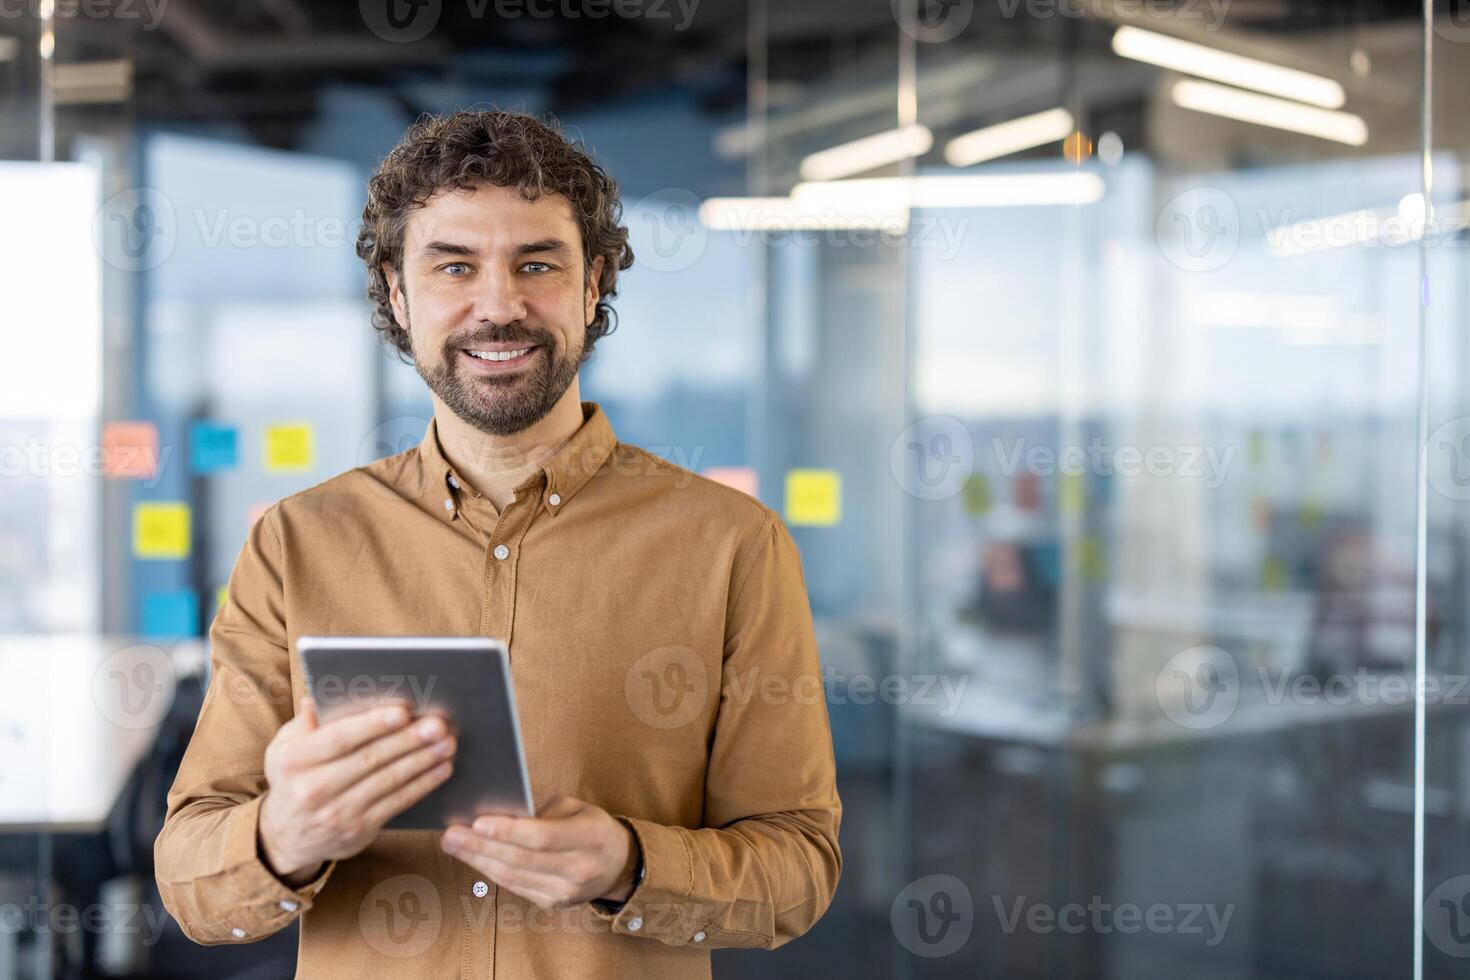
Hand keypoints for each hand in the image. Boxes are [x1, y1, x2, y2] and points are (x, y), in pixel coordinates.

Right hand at [258, 697, 456, 882]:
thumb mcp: (282, 749)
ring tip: (447, 743)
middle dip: (408, 740)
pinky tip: (441, 768)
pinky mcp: (358, 830)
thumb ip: (302, 723)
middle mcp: (312, 789)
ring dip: (423, 760)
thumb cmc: (292, 779)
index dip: (373, 724)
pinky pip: (397, 803)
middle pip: (370, 759)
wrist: (285, 838)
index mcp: (293, 761)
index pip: (339, 738)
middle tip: (438, 724)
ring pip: (388, 781)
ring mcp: (337, 813)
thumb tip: (318, 697)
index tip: (403, 711)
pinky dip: (423, 784)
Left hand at [439, 794, 639, 909]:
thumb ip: (541, 812)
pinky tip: (474, 858)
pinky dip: (491, 871)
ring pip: (513, 877)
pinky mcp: (552, 903)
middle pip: (521, 859)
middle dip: (481, 846)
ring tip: (453, 844)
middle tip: (452, 834)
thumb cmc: (592, 827)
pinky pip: (515, 886)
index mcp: (589, 837)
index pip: (543, 837)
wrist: (617, 865)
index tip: (478, 821)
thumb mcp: (576, 808)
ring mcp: (565, 891)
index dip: (509, 831)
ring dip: (478, 860)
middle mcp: (578, 868)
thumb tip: (499, 815)